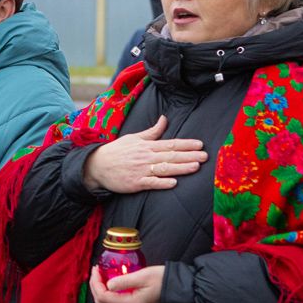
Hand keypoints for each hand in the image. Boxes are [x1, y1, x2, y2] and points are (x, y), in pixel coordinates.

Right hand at [82, 115, 205, 192]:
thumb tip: (165, 119)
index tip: (200, 144)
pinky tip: (173, 183)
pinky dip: (162, 183)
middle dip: (189, 155)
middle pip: (171, 156)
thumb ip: (152, 131)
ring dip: (180, 168)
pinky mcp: (136, 183)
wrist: (96, 166)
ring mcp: (141, 170)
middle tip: (205, 156)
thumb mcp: (134, 137)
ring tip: (195, 167)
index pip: (170, 144)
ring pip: (164, 168)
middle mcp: (146, 157)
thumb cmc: (117, 151)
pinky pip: (151, 183)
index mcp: (147, 146)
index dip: (186, 144)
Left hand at [89, 265, 163, 302]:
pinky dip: (108, 292)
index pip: (103, 296)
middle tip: (96, 271)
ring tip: (101, 274)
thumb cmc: (163, 280)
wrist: (179, 290)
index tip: (96, 268)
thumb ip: (124, 281)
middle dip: (95, 286)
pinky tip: (109, 281)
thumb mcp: (143, 276)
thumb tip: (108, 284)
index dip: (95, 282)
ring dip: (100, 289)